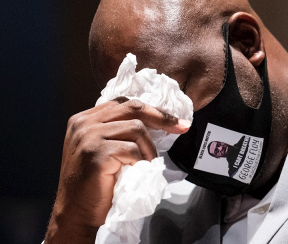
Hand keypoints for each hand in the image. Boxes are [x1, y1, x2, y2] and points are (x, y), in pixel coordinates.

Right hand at [45, 98, 189, 242]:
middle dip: (161, 117)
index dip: (151, 110)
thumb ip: (118, 132)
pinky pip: (132, 150)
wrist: (76, 214)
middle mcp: (84, 123)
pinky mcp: (96, 152)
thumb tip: (156, 122)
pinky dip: (141, 162)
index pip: (124, 104)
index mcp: (85, 119)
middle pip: (132, 108)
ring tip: (146, 164)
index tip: (174, 121)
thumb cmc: (94, 185)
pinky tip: (136, 172)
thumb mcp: (103, 149)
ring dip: (148, 148)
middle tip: (181, 128)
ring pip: (136, 128)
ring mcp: (88, 136)